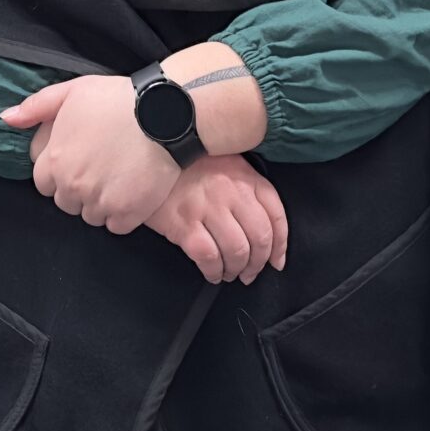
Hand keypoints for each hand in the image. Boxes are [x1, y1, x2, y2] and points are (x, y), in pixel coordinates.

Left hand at [2, 75, 178, 231]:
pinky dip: (122, 214)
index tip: (77, 161)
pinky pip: (116, 226)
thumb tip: (6, 118)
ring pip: (91, 216)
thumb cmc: (116, 99)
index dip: (59, 173)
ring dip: (100, 203)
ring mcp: (100, 203)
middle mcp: (73, 186)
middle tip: (99, 168)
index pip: (43, 184)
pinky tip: (131, 190)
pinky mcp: (128, 214)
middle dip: (78, 189)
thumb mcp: (71, 91)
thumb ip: (36, 107)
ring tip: (117, 177)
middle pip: (66, 202)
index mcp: (55, 160)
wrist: (163, 114)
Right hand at [147, 153, 287, 284]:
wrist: (148, 156)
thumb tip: (268, 232)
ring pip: (236, 250)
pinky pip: (208, 256)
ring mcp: (206, 207)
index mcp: (244, 176)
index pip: (275, 214)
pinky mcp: (183, 222)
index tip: (276, 262)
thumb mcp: (225, 164)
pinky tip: (212, 273)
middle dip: (258, 263)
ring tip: (230, 274)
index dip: (280, 245)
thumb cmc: (189, 164)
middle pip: (259, 237)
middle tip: (249, 273)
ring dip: (236, 270)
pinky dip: (214, 271)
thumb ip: (248, 187)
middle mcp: (230, 191)